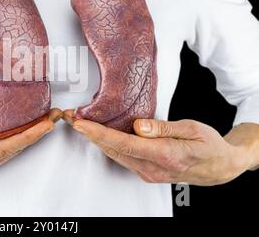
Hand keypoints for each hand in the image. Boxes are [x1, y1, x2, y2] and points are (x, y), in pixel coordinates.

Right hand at [0, 108, 61, 193]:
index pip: (3, 148)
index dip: (27, 135)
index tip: (46, 123)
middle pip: (11, 151)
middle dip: (35, 135)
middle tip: (54, 117)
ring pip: (6, 155)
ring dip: (26, 139)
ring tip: (43, 123)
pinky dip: (12, 144)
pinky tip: (17, 135)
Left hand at [63, 110, 254, 185]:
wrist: (219, 167)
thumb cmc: (208, 145)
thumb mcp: (191, 129)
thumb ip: (162, 128)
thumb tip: (138, 126)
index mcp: (165, 155)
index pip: (123, 143)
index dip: (98, 133)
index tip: (80, 124)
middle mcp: (152, 168)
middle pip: (113, 149)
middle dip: (88, 134)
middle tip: (70, 117)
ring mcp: (148, 173)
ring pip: (114, 154)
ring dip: (95, 139)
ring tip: (78, 123)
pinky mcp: (146, 172)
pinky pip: (122, 157)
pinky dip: (107, 145)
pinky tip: (99, 134)